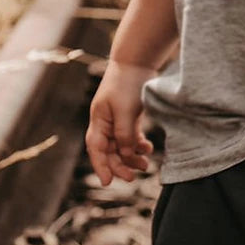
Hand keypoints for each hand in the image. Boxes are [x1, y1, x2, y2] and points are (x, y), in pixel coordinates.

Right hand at [85, 59, 156, 185]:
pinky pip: (131, 136)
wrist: (137, 61)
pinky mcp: (129, 115)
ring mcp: (117, 119)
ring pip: (122, 145)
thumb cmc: (127, 84)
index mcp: (98, 120)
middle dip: (119, 165)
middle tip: (133, 177)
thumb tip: (126, 155)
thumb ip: (124, 134)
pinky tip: (147, 149)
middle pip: (109, 151)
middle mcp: (105, 122)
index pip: (96, 149)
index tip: (108, 182)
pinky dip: (138, 144)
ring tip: (145, 165)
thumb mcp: (125, 111)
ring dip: (131, 157)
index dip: (101, 166)